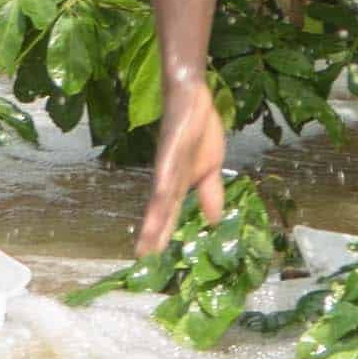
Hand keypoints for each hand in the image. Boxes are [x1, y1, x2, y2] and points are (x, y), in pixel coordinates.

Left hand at [139, 79, 232, 250]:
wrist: (192, 97)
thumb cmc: (198, 131)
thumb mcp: (210, 168)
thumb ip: (210, 194)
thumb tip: (215, 221)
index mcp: (177, 184)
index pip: (168, 215)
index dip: (161, 236)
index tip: (152, 261)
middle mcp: (168, 177)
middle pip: (160, 210)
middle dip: (153, 234)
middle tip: (143, 259)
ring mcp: (168, 162)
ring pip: (160, 196)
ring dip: (154, 219)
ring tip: (148, 241)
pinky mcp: (171, 146)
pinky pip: (169, 168)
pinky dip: (165, 186)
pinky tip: (162, 200)